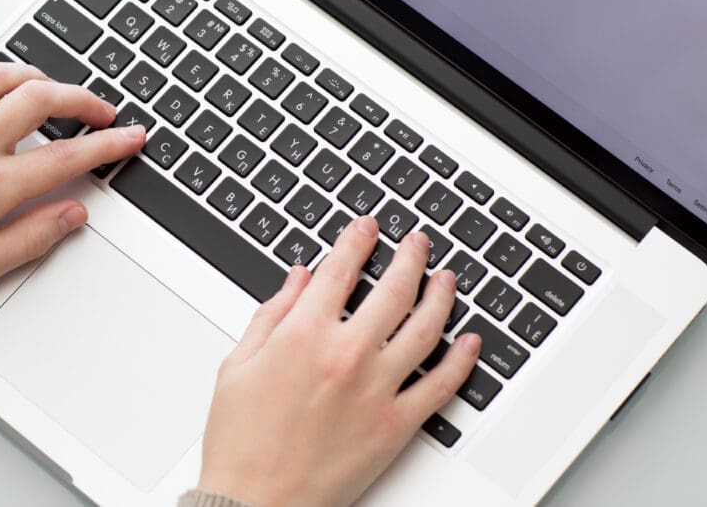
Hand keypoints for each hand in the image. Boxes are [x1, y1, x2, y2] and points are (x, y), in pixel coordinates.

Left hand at [0, 61, 145, 307]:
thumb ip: (29, 240)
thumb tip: (71, 216)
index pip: (65, 156)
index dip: (108, 144)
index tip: (131, 137)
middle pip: (42, 99)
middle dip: (84, 99)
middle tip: (102, 112)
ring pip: (1, 76)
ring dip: (37, 77)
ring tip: (55, 92)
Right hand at [198, 217, 481, 506]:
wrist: (255, 500)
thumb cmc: (241, 439)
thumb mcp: (238, 363)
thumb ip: (271, 314)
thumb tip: (298, 280)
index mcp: (303, 334)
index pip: (341, 269)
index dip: (357, 240)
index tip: (367, 227)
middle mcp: (346, 355)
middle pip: (394, 290)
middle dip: (409, 257)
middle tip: (416, 243)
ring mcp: (377, 389)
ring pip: (426, 328)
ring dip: (441, 295)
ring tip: (446, 278)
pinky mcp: (396, 425)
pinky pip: (441, 385)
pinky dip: (461, 359)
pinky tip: (469, 341)